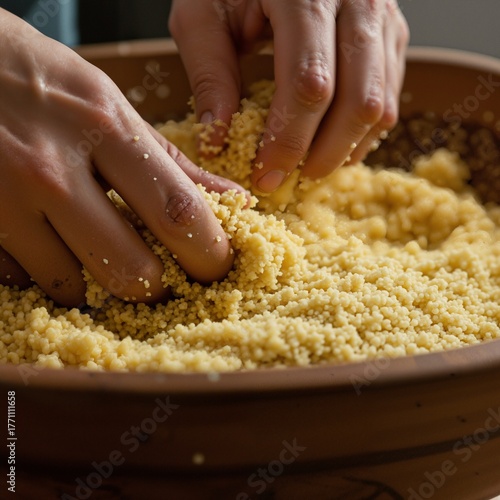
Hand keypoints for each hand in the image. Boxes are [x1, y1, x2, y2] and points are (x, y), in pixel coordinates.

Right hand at [0, 8, 243, 307]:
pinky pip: (21, 279)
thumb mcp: (109, 104)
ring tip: (95, 254)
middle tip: (159, 280)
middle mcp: (53, 169)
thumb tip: (233, 198)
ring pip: (72, 286)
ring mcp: (5, 200)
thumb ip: (171, 161)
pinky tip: (48, 245)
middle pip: (131, 270)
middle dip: (155, 288)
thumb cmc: (37, 79)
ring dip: (94, 283)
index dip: (210, 252)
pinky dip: (43, 273)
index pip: (178, 211)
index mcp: (105, 128)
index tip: (218, 266)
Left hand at [169, 0, 408, 191]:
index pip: (309, 84)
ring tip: (309, 166)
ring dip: (344, 148)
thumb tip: (220, 139)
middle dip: (322, 155)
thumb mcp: (202, 15)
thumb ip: (210, 74)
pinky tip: (331, 143)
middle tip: (290, 180)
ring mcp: (383, 16)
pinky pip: (389, 96)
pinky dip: (361, 131)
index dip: (288, 140)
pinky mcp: (392, 33)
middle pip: (356, 101)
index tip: (265, 175)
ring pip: (379, 104)